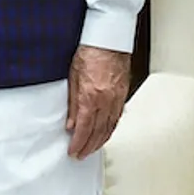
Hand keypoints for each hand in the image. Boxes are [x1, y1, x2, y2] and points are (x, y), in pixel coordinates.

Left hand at [66, 45, 131, 159]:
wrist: (109, 40)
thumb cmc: (90, 52)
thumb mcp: (72, 76)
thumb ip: (72, 102)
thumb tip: (70, 122)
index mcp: (91, 96)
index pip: (84, 128)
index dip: (78, 143)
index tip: (73, 151)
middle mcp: (106, 101)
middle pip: (98, 132)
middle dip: (89, 146)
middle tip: (81, 155)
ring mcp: (117, 99)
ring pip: (110, 128)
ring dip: (100, 141)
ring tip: (92, 149)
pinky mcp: (123, 96)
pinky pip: (117, 118)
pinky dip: (111, 130)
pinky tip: (106, 134)